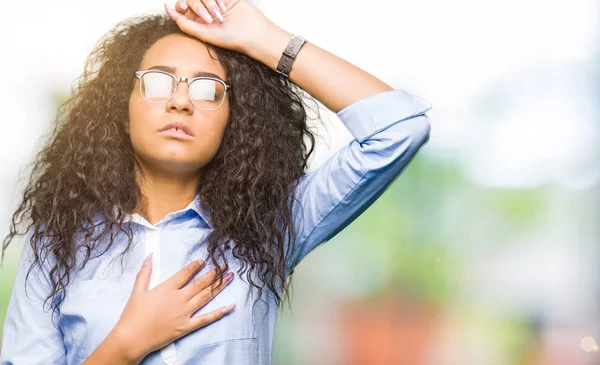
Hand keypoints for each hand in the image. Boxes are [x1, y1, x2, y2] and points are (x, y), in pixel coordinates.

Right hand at [112, 255, 235, 361]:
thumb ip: (145, 272)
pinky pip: (206, 318)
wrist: (131, 339)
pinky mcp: (186, 326)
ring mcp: (184, 313)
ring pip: (206, 296)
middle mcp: (179, 299)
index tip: (204, 260)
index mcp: (167, 288)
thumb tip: (150, 255)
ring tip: (230, 276)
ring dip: (219, 285)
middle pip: (200, 283)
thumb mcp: (137, 291)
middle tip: (224, 265)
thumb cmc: (132, 315)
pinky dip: (220, 312)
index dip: (196, 266)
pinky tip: (231, 305)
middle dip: (214, 273)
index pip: (185, 273)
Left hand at [164, 0, 272, 53]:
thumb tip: (167, 8)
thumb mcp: (203, 34)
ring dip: (208, 3)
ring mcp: (213, 3)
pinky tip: (223, 6)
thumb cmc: (229, 37)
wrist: (251, 32)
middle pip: (190, 0)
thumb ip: (183, 23)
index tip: (183, 7)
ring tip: (220, 14)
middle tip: (210, 18)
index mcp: (197, 22)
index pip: (180, 8)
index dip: (180, 6)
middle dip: (198, 7)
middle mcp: (204, 12)